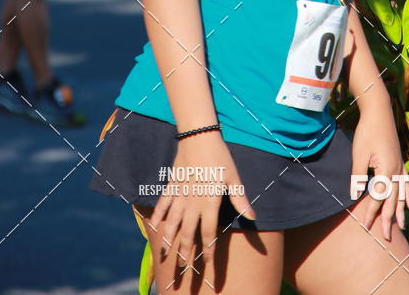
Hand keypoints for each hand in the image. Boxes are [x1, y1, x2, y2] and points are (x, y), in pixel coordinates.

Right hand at [149, 133, 254, 274]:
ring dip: (169, 241)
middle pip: (187, 234)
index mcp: (209, 203)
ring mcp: (179, 196)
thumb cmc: (220, 157)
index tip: (207, 267)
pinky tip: (154, 228)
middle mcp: (192, 204)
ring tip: (166, 256)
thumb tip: (253, 217)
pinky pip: (163, 205)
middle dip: (186, 254)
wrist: (198, 137)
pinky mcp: (171, 186)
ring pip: (172, 224)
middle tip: (184, 271)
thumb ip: (240, 200)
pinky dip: (158, 217)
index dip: (208, 252)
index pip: (209, 234)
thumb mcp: (233, 178)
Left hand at [351, 100, 408, 240]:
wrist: (379, 111)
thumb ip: (357, 176)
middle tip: (385, 238)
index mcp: (386, 169)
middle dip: (389, 219)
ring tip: (401, 227)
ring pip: (402, 194)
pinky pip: (406, 184)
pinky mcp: (399, 161)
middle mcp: (396, 170)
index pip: (379, 197)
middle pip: (393, 200)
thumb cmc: (367, 131)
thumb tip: (354, 196)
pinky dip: (408, 196)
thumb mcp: (358, 154)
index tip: (366, 225)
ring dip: (400, 211)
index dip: (372, 212)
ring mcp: (400, 166)